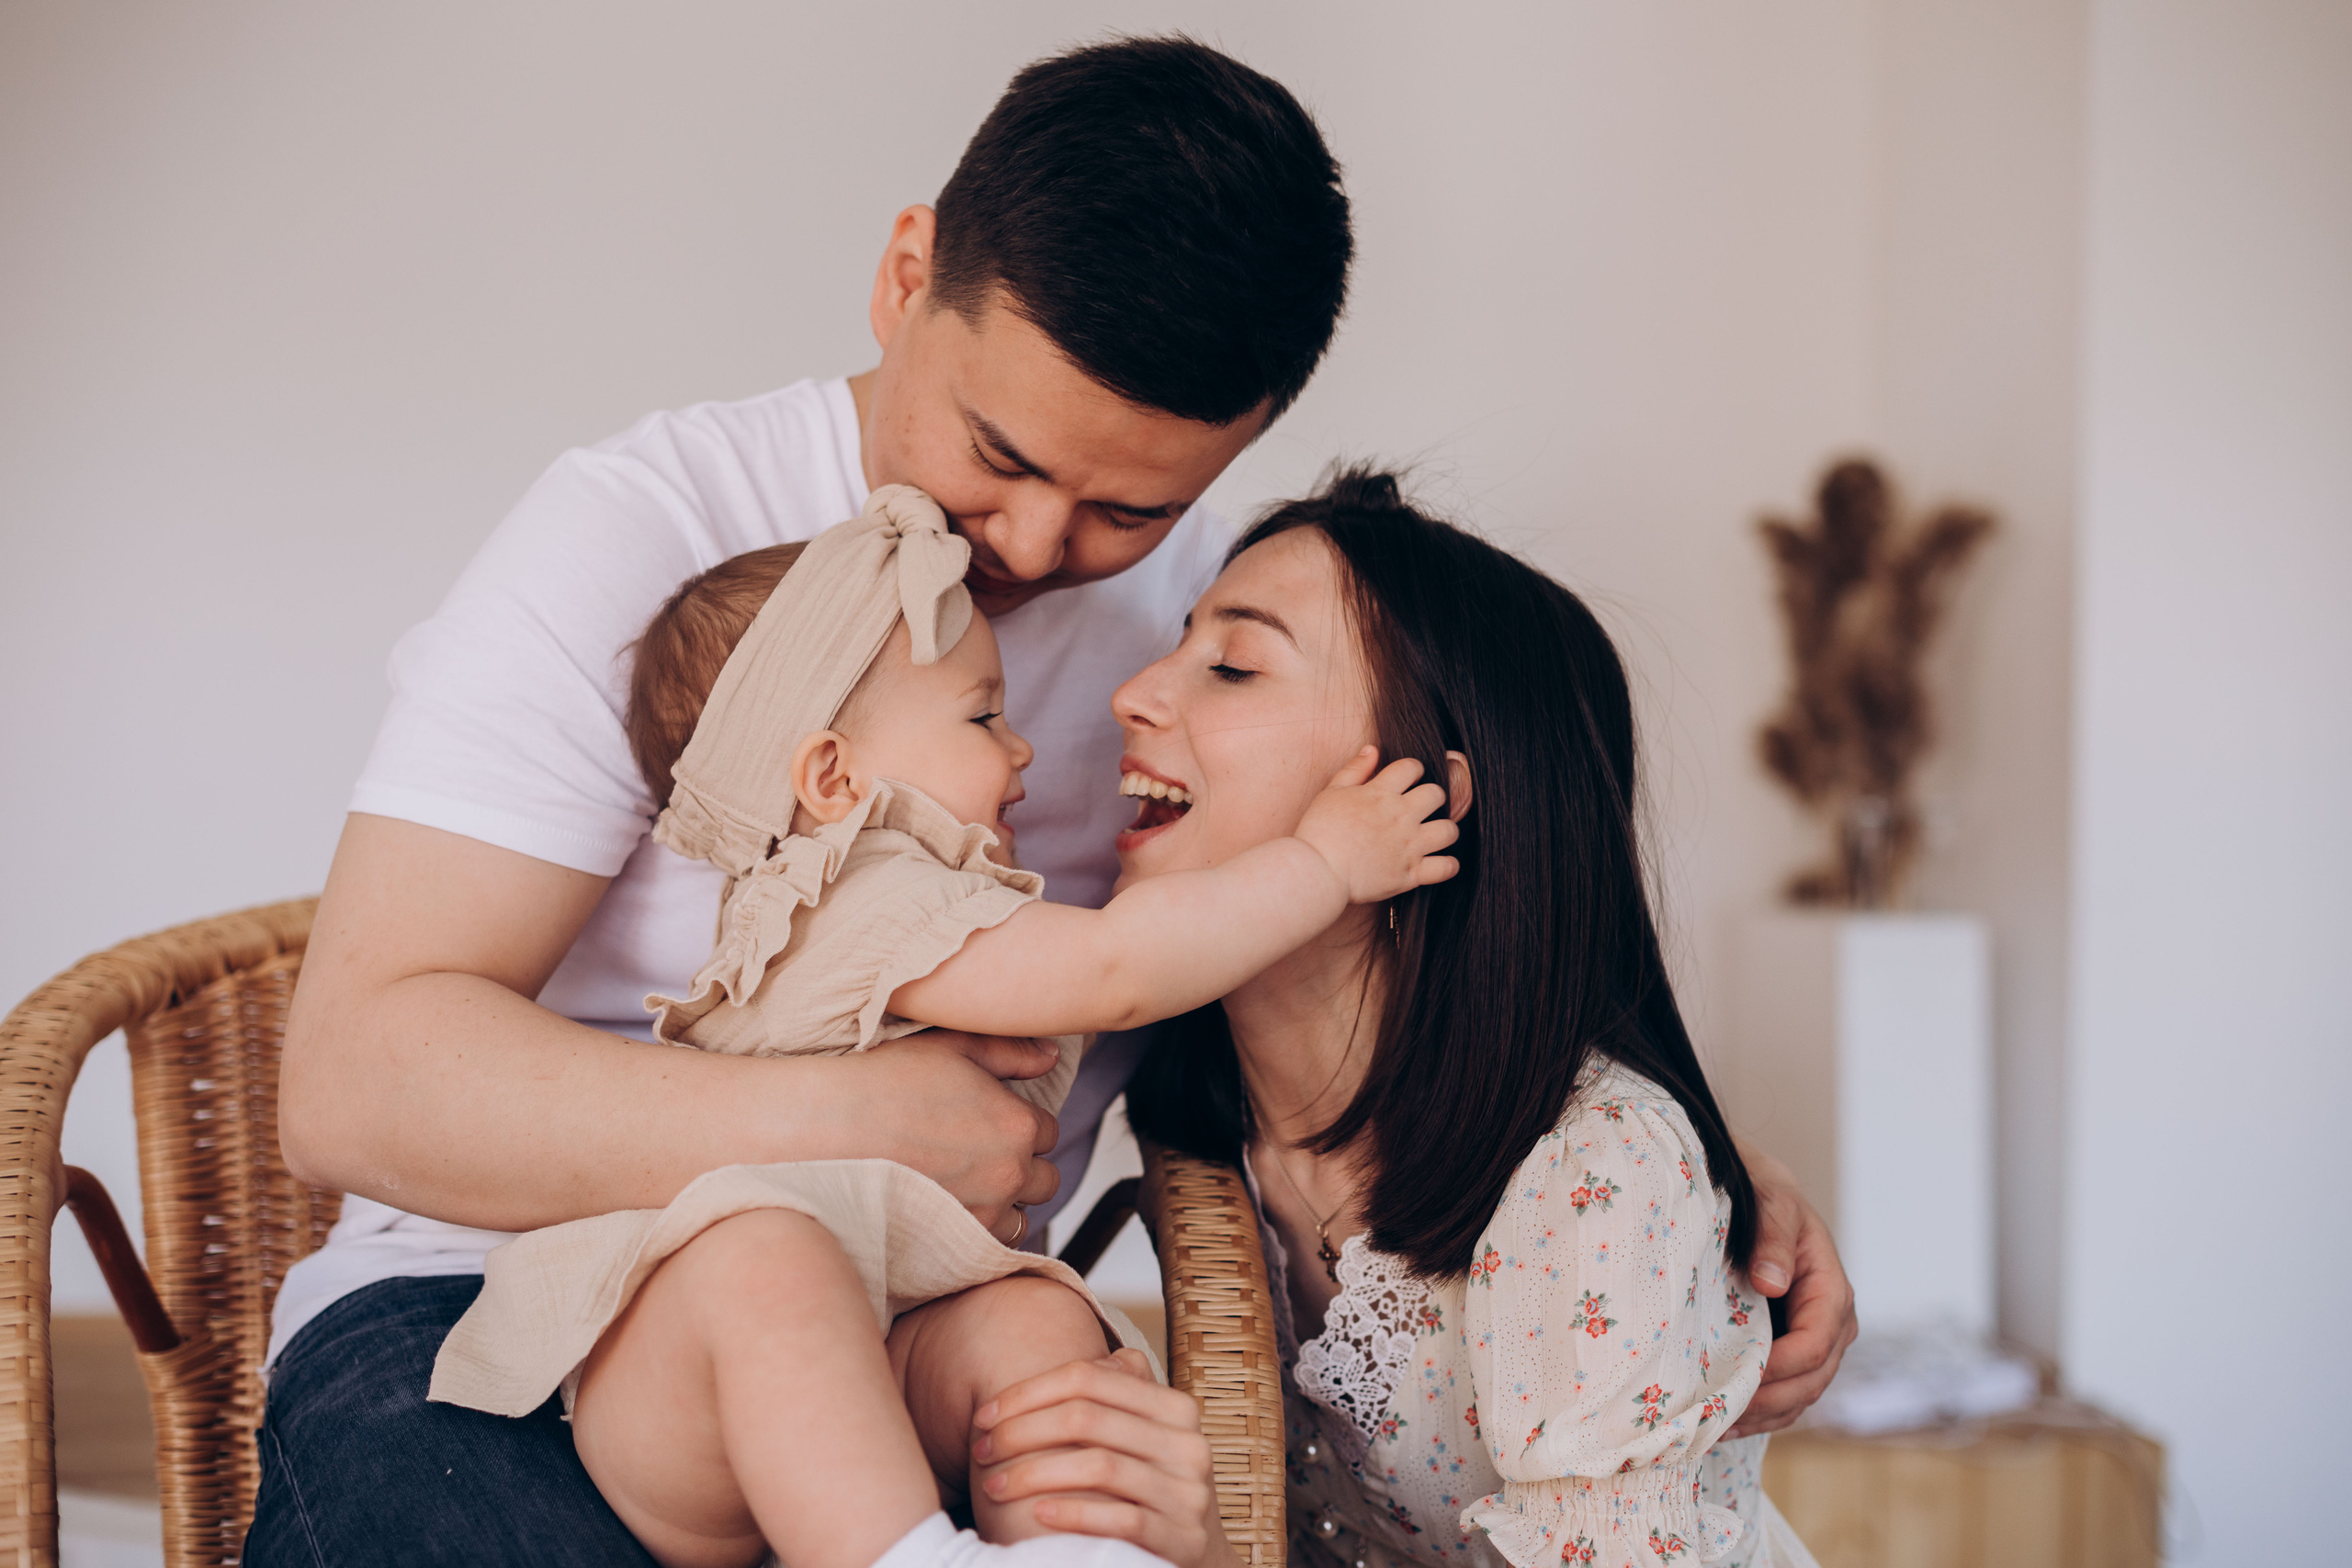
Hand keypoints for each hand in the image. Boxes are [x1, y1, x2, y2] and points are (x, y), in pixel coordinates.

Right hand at [855, 1031, 1061, 1237]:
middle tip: (980, 1155)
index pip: (1048, 1131)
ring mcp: (983, 1215)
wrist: (828, 1131)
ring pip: (1020, 1219)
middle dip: (1021, 1167)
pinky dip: (977, 1233)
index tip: (989, 1121)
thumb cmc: (886, 1083)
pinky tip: (948, 1211)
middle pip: (1045, 1180)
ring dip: (1004, 1204)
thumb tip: (1050, 1058)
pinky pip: (988, 1248)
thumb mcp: (953, 1047)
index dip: (1019, 1123)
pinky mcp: (953, 1246)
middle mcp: (1009, 1174)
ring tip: (963, 1186)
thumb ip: (1010, 1052)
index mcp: (1017, 1124)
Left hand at [972, 1351, 1235, 1567]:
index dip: (1028, 1393)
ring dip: (1032, 1474)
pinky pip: (1121, 1519)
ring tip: (993, 1485)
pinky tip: (1037, 1514)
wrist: (1202, 1559)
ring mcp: (1187, 1493)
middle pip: (1086, 1418)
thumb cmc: (1153, 1488)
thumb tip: (1091, 1352)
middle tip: (981, 1450)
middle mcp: (1187, 1444)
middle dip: (1020, 1432)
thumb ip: (1122, 1394)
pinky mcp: (1182, 1538)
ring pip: (1099, 1466)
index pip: (1089, 1377)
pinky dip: (1073, 1513)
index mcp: (1174, 1408)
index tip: (984, 1415)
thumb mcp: (1147, 1436)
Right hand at [1293, 747, 1460, 904]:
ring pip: (1449, 830)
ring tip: (1433, 833)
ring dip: (1445, 829)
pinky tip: (1439, 862)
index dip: (1412, 770)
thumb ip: (1354, 769)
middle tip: (1422, 806)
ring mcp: (1409, 846)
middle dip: (1432, 797)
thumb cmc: (1319, 832)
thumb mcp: (1331, 793)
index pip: (1412, 767)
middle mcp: (1401, 816)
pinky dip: (1447, 865)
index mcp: (1381, 793)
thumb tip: (1373, 749)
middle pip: (1437, 794)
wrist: (1317, 873)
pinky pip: (1446, 868)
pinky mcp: (1410, 874)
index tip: (1407, 780)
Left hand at [1727, 1138, 1857, 1435]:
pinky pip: (1783, 1398)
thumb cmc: (1762, 1195)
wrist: (1753, 1196)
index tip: (1738, 1381)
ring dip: (1759, 1417)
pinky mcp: (1791, 1356)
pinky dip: (1756, 1415)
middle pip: (1810, 1381)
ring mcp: (1814, 1345)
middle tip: (1718, 1415)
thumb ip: (1772, 1237)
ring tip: (1714, 1428)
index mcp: (1832, 1290)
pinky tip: (1720, 1424)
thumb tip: (1771, 1282)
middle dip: (1767, 1402)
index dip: (1779, 1369)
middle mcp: (1832, 1325)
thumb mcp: (1770, 1202)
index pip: (1815, 1344)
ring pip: (1797, 1398)